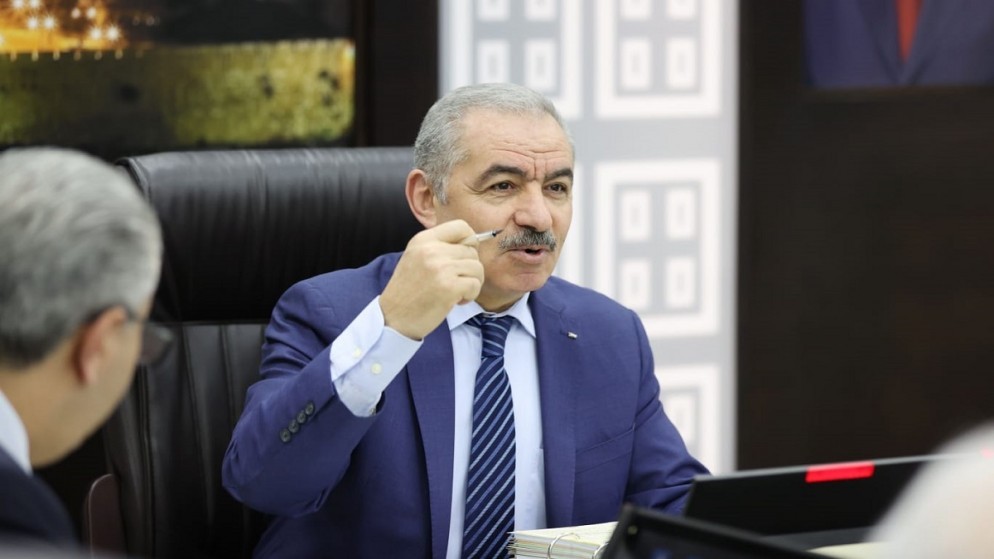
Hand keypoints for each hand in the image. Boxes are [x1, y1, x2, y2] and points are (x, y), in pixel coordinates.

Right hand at [380, 220, 484, 339]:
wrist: (393, 318)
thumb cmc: (408, 291)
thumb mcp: (416, 258)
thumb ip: (439, 247)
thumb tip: (471, 243)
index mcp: (423, 240)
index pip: (461, 227)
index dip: (469, 241)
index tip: (463, 257)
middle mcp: (431, 250)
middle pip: (472, 250)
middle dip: (469, 268)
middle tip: (456, 281)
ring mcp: (441, 268)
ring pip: (477, 267)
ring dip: (472, 282)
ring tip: (456, 292)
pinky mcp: (449, 287)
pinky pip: (475, 284)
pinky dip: (470, 295)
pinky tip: (455, 301)